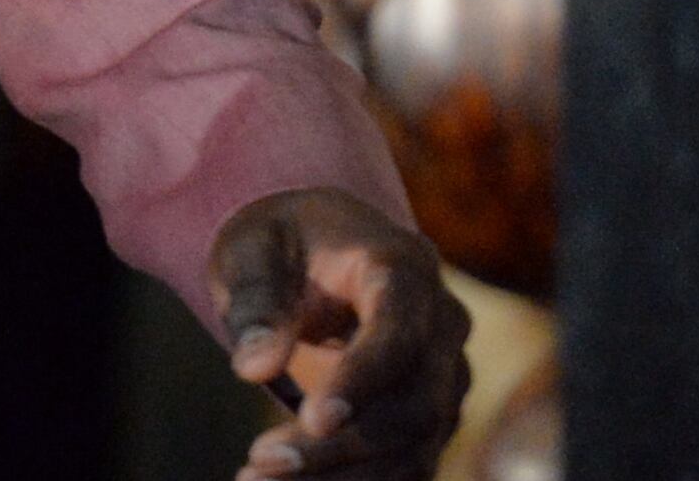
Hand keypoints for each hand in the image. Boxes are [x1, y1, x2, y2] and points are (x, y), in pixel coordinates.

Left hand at [212, 186, 472, 478]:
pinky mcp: (431, 418)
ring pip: (413, 447)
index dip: (362, 379)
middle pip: (414, 404)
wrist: (320, 250)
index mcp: (405, 266)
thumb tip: (254, 370)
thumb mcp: (253, 250)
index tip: (311, 419)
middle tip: (261, 461)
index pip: (400, 332)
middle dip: (341, 445)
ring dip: (341, 477)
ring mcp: (445, 377)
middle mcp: (443, 326)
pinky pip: (405, 465)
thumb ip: (257, 301)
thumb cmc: (283, 242)